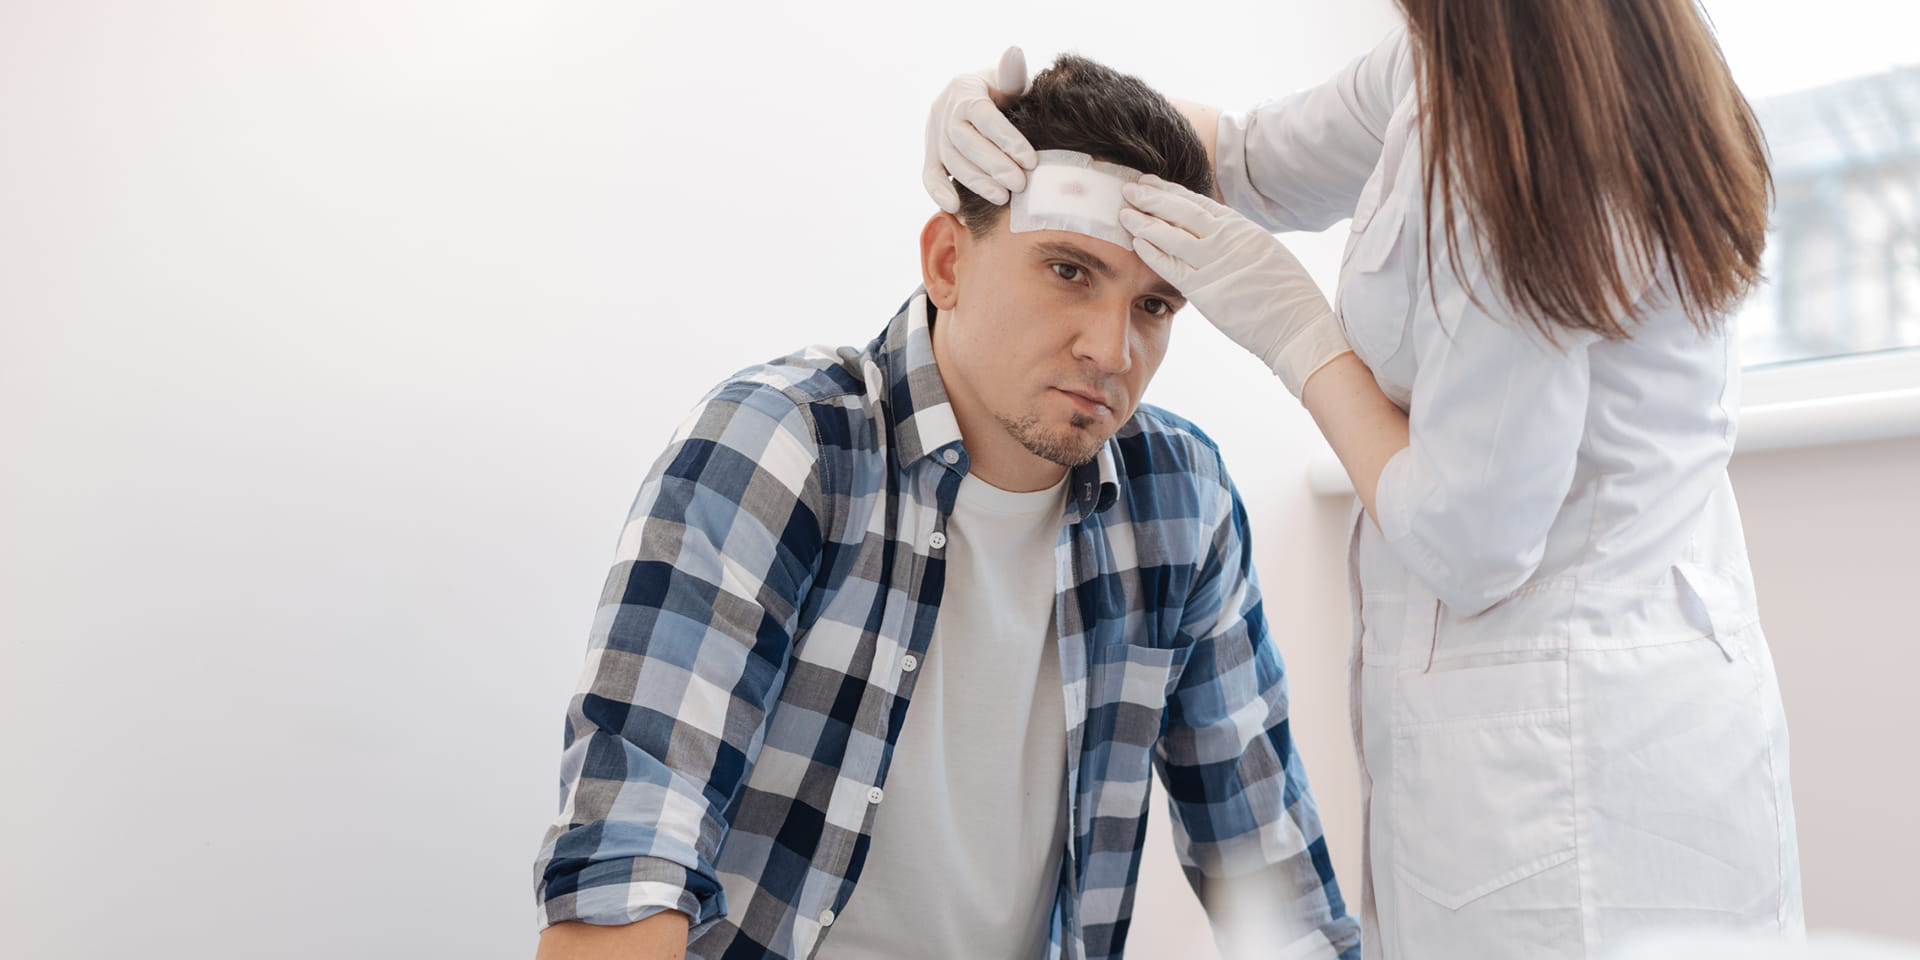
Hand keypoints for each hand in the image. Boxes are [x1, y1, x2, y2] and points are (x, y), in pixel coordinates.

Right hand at [922, 47, 1036, 212]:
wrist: (976, 101)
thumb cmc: (1001, 93)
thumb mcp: (1008, 81)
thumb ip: (1013, 75)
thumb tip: (1015, 53)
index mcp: (965, 89)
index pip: (984, 116)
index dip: (1007, 139)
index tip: (1031, 161)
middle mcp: (944, 111)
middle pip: (964, 142)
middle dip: (994, 165)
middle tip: (1020, 184)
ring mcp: (934, 134)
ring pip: (951, 161)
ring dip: (976, 182)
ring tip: (1003, 197)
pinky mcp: (930, 155)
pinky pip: (929, 175)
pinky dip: (939, 192)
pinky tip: (956, 207)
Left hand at [1120, 176, 1352, 397]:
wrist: (1298, 325)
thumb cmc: (1286, 294)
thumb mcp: (1265, 253)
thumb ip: (1238, 240)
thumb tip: (1216, 234)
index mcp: (1243, 228)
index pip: (1199, 203)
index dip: (1171, 192)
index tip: (1151, 183)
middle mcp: (1228, 239)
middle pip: (1181, 211)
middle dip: (1153, 198)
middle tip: (1129, 188)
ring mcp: (1216, 263)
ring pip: (1172, 235)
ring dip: (1145, 221)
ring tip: (1124, 211)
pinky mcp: (1206, 290)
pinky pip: (1172, 267)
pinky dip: (1152, 252)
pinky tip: (1135, 242)